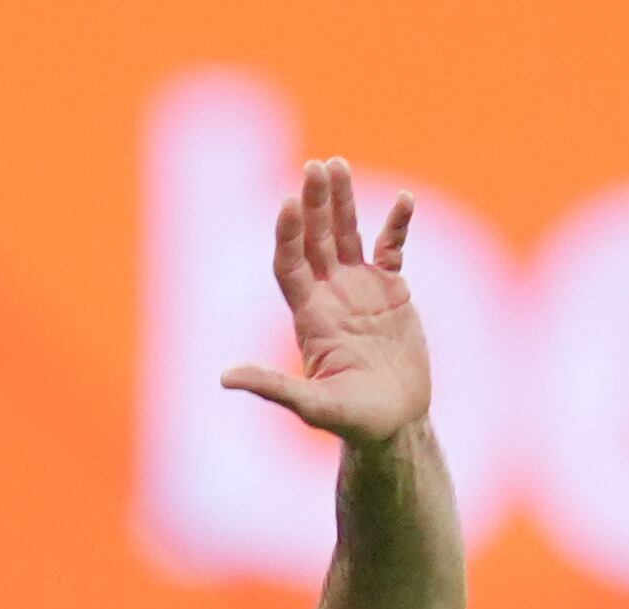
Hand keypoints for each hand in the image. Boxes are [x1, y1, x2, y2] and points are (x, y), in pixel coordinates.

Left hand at [223, 158, 428, 447]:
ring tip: (337, 164)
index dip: (287, 234)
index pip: (290, 263)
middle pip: (316, 239)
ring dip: (342, 201)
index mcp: (309, 316)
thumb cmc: (353, 421)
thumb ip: (273, 388)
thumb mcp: (313, 406)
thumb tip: (225, 378)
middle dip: (314, 203)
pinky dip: (397, 224)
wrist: (394, 424)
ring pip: (347, 234)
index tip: (288, 203)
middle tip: (316, 167)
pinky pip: (391, 248)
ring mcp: (360, 289)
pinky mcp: (391, 291)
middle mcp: (329, 295)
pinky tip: (404, 199)